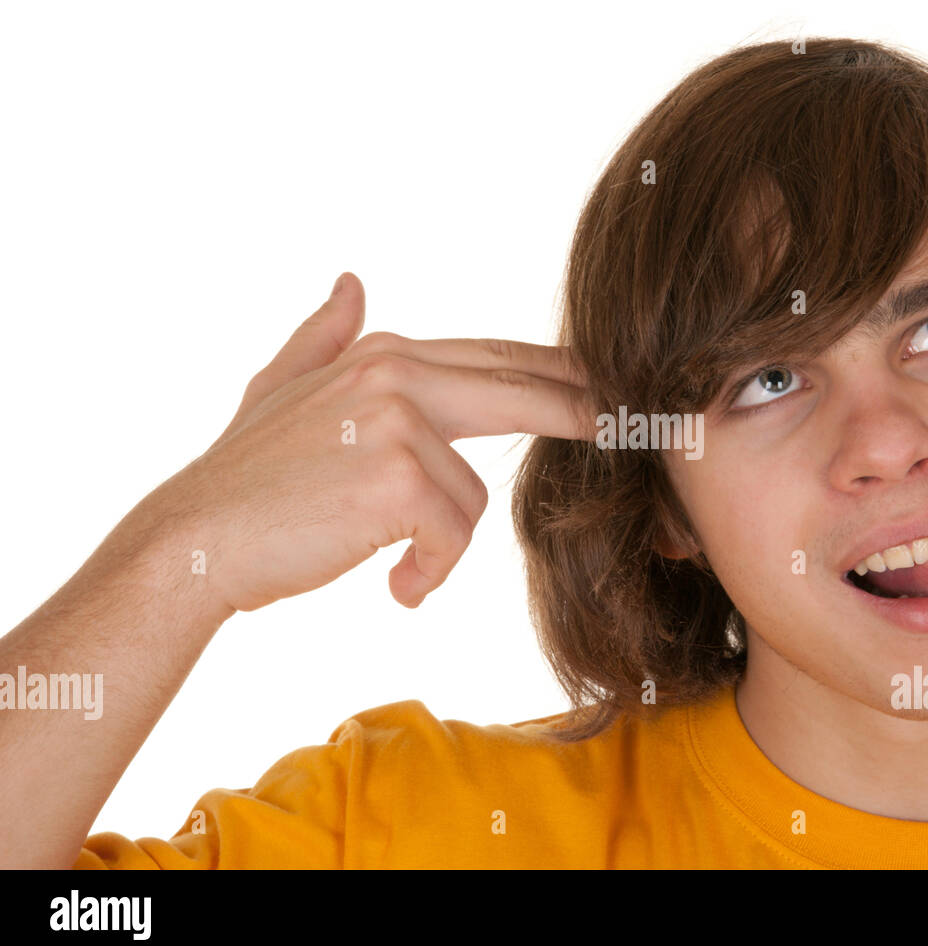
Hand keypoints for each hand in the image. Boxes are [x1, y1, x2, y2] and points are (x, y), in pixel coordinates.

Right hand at [155, 272, 593, 611]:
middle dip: (586, 412)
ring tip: (394, 562)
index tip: (609, 387)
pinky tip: (392, 585)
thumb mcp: (280, 388)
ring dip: (438, 545)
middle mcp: (398, 373)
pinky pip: (452, 538)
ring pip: (473, 498)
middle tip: (636, 426)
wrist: (194, 540)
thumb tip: (352, 281)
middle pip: (526, 391)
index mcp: (387, 353)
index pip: (498, 358)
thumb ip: (324, 335)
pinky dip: (426, 574)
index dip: (562, 374)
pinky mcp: (399, 479)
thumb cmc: (243, 476)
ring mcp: (398, 421)